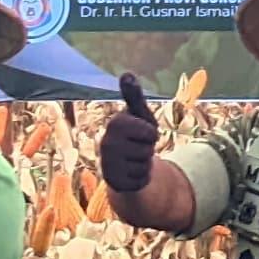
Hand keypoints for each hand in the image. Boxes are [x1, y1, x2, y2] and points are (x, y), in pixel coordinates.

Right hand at [100, 74, 160, 203]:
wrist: (125, 164)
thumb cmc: (135, 134)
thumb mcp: (140, 115)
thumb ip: (134, 96)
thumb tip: (126, 74)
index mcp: (115, 124)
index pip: (150, 132)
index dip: (152, 134)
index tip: (142, 132)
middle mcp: (106, 144)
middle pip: (149, 150)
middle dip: (148, 150)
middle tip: (137, 147)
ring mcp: (108, 165)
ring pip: (145, 166)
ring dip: (144, 164)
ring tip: (134, 159)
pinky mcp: (114, 183)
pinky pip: (141, 181)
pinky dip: (141, 178)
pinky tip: (131, 173)